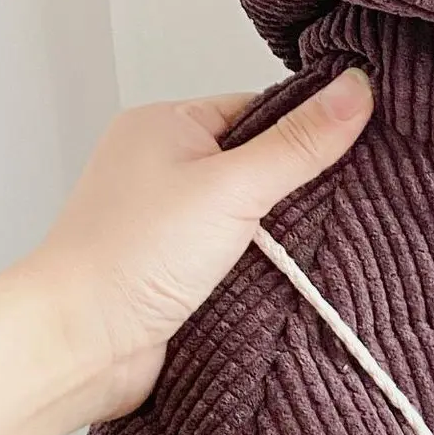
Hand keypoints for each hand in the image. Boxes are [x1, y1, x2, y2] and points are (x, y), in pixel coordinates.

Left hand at [17, 69, 373, 424]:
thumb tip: (357, 88)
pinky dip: (257, 269)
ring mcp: (165, 220)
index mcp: (165, 124)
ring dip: (275, 238)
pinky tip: (278, 282)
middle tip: (331, 211)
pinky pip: (233, 255)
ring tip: (301, 253)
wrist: (76, 345)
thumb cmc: (129, 257)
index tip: (350, 154)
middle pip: (257, 163)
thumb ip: (299, 143)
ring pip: (248, 214)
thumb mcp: (233, 188)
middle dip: (293, 191)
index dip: (304, 133)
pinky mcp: (172, 267)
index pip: (260, 110)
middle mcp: (161, 166)